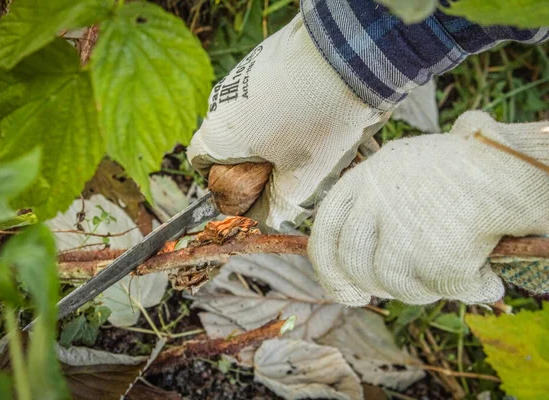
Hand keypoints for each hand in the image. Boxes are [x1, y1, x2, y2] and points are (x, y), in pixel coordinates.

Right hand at [188, 14, 388, 231]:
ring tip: (319, 139)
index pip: (199, 161)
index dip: (221, 182)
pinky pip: (272, 94)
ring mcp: (246, 74)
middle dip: (260, 159)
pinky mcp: (268, 58)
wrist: (348, 54)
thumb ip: (280, 206)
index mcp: (220, 131)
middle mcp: (223, 99)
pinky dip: (291, 109)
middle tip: (296, 167)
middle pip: (231, 140)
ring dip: (280, 135)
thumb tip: (267, 218)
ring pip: (255, 118)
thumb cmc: (319, 120)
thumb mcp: (303, 177)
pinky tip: (323, 114)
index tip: (250, 189)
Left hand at [309, 111, 548, 305]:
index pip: (325, 230)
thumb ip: (380, 201)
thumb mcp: (410, 166)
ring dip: (428, 287)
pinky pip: (444, 289)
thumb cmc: (468, 164)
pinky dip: (470, 289)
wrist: (519, 162)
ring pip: (397, 283)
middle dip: (381, 284)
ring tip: (458, 272)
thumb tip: (357, 260)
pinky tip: (487, 276)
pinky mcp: (437, 252)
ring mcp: (404, 227)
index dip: (330, 271)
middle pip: (356, 263)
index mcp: (366, 177)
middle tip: (416, 283)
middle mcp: (376, 198)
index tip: (349, 294)